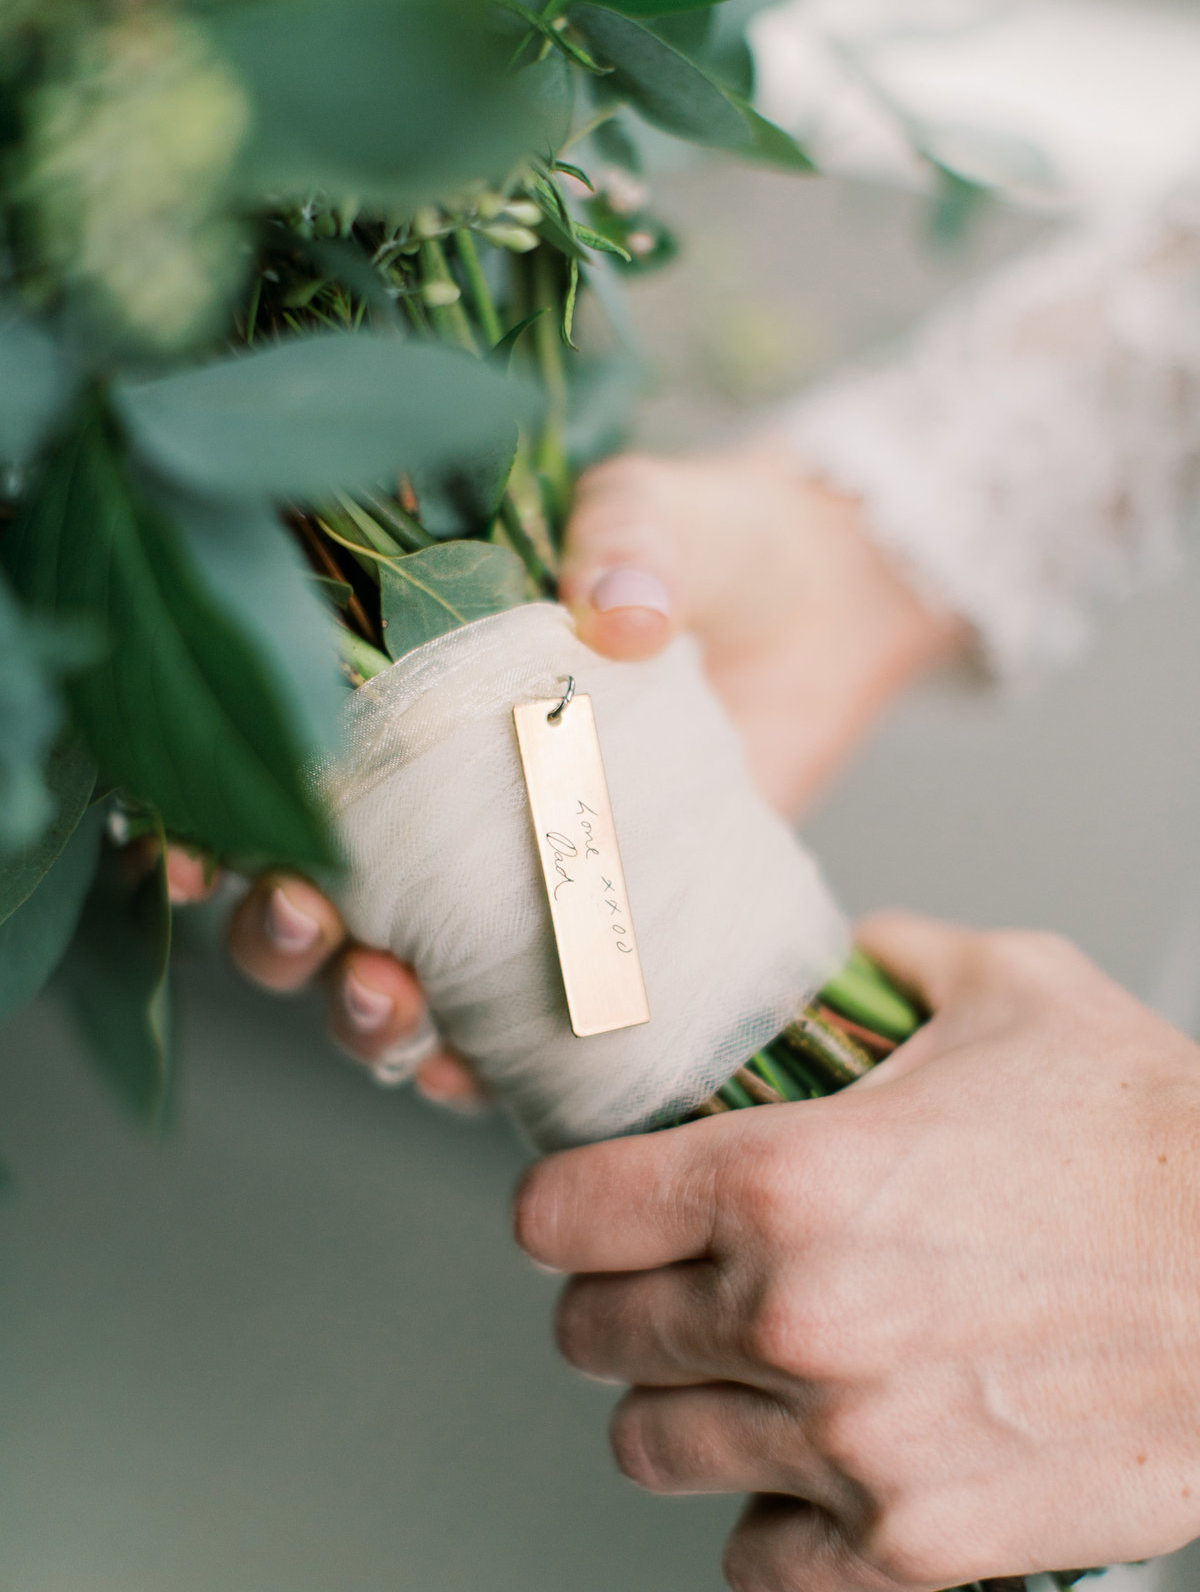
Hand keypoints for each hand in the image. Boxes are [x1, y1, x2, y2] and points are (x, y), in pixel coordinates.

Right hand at [191, 439, 961, 1097]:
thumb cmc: (712, 547)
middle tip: (309, 927)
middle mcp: (435, 804)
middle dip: (279, 936)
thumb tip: (620, 614)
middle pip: (309, 900)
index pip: (277, 771)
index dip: (215, 822)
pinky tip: (468, 1075)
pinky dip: (474, 1068)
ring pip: (388, 980)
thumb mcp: (655, 515)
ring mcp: (508, 883)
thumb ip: (624, 537)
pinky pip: (510, 1031)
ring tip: (393, 1009)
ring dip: (362, 1017)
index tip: (193, 852)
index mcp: (403, 697)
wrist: (821, 608)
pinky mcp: (593, 937)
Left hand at [515, 915, 1199, 1591]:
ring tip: (729, 1375)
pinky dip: (764, 1521)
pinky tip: (801, 1471)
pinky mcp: (909, 1535)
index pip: (561, 1215)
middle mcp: (790, 1314)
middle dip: (617, 1304)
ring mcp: (844, 1439)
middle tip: (665, 1287)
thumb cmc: (1160, 1141)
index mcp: (783, 1178)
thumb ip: (887, 958)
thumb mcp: (1014, 990)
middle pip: (592, 1335)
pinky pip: (756, 1562)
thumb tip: (837, 955)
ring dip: (678, 1408)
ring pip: (652, 1447)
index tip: (583, 1211)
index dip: (564, 1206)